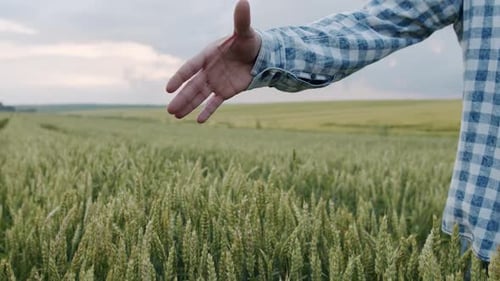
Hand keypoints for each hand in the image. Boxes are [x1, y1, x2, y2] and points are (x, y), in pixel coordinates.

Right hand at [166, 0, 260, 122]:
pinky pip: (214, 103)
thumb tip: (243, 1)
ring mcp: (216, 82)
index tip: (168, 89)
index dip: (179, 78)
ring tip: (175, 115)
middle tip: (168, 110)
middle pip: (191, 86)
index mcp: (208, 55)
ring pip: (199, 96)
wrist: (260, 55)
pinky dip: (207, 111)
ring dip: (188, 105)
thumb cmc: (250, 41)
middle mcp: (209, 70)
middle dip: (180, 98)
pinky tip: (199, 121)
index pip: (190, 67)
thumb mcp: (245, 32)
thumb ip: (241, 20)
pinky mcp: (225, 91)